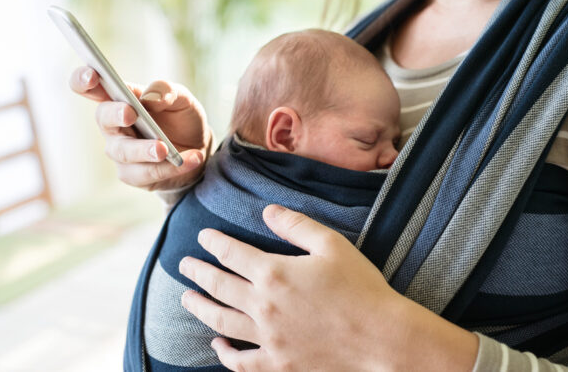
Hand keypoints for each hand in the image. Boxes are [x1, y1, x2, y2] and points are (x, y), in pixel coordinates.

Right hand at [69, 66, 211, 189]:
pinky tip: (191, 159)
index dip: (83, 80)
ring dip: (145, 150)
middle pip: (103, 118)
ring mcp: (120, 151)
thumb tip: (151, 97)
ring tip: (165, 149)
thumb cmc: (181, 119)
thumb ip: (168, 91)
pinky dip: (170, 168)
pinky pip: (146, 173)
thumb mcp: (182, 99)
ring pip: (124, 152)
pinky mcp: (133, 175)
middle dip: (116, 115)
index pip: (91, 87)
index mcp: (120, 98)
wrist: (198, 149)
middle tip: (131, 113)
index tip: (92, 76)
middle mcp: (113, 125)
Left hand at [179, 205, 478, 370]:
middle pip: (219, 286)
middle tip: (184, 265)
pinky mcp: (279, 364)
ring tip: (187, 298)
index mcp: (274, 273)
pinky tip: (216, 345)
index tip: (203, 237)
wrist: (383, 338)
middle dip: (198, 272)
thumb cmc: (361, 288)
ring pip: (221, 321)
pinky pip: (241, 362)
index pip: (231, 253)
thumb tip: (267, 211)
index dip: (214, 243)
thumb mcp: (332, 245)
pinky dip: (224, 354)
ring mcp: (268, 339)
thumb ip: (296, 225)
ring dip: (200, 307)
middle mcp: (263, 306)